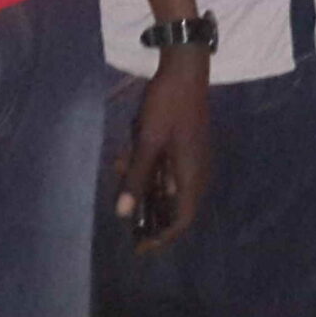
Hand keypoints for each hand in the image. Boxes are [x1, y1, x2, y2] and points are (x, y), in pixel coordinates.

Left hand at [117, 50, 210, 251]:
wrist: (184, 69)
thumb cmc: (167, 106)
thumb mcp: (147, 143)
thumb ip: (136, 179)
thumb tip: (123, 215)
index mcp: (192, 174)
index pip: (182, 219)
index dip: (162, 237)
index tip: (139, 246)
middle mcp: (196, 171)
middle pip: (175, 207)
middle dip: (148, 212)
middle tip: (124, 217)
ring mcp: (191, 157)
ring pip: (167, 186)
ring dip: (144, 185)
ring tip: (120, 171)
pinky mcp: (184, 146)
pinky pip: (166, 169)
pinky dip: (148, 169)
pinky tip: (127, 156)